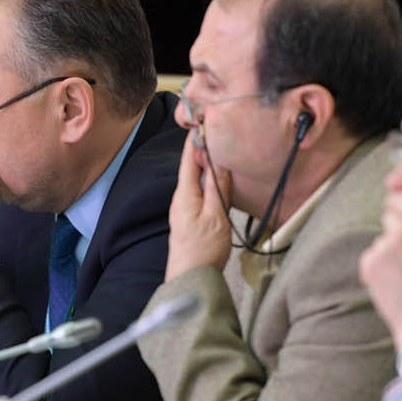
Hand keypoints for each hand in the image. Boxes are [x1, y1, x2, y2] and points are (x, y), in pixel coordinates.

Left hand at [165, 133, 234, 279]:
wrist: (191, 279)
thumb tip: (216, 159)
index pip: (188, 158)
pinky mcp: (190, 218)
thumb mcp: (216, 215)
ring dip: (207, 165)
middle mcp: (181, 198)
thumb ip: (216, 186)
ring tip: (220, 151)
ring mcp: (184, 209)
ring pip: (196, 179)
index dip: (195, 139)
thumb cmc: (203, 250)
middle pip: (191, 167)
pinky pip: (199, 192)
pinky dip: (208, 181)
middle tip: (216, 131)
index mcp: (185, 193)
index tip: (202, 121)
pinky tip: (219, 181)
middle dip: (203, 149)